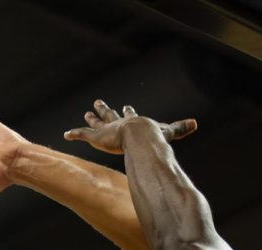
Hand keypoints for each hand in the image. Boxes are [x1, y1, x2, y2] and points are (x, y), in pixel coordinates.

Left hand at [63, 100, 196, 154]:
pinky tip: (66, 135)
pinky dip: (74, 134)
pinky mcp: (96, 136)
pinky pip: (82, 134)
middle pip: (110, 115)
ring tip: (87, 113)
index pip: (129, 115)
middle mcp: (118, 123)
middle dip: (105, 109)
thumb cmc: (153, 135)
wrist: (140, 135)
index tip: (126, 106)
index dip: (128, 112)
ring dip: (91, 118)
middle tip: (98, 102)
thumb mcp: (167, 132)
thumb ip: (180, 129)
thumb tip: (196, 124)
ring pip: (96, 123)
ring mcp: (106, 129)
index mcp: (132, 122)